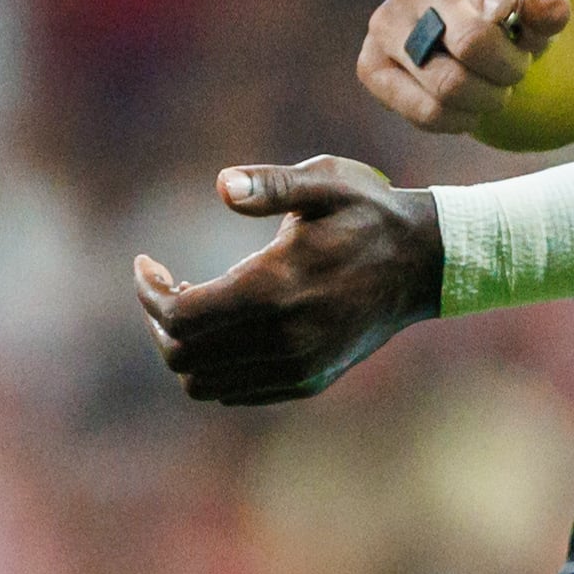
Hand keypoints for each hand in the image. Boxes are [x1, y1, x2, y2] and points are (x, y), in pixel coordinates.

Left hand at [133, 157, 444, 405]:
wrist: (425, 263)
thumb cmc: (368, 213)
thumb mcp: (324, 182)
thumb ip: (270, 185)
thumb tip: (222, 186)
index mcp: (277, 289)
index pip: (181, 316)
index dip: (150, 292)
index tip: (148, 263)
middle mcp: (285, 339)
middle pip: (183, 356)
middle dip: (160, 320)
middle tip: (166, 283)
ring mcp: (298, 367)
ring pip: (204, 383)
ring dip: (186, 347)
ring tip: (195, 303)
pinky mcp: (308, 380)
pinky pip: (236, 391)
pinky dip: (215, 365)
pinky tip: (227, 324)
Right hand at [356, 0, 573, 135]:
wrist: (464, 11)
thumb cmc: (507, 3)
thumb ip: (549, 2)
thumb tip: (548, 11)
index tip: (501, 13)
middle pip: (471, 40)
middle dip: (509, 67)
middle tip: (518, 70)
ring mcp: (385, 23)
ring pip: (447, 83)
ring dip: (486, 98)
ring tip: (495, 89)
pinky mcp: (371, 65)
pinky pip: (420, 110)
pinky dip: (456, 119)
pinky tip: (468, 109)